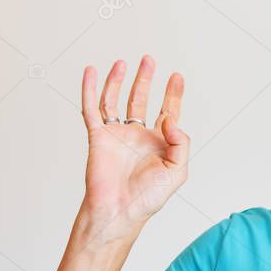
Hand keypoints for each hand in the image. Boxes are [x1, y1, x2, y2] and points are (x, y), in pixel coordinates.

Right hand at [79, 55, 188, 231]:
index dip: (173, 94)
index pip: (167, 111)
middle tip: (149, 60)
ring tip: (123, 63)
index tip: (177, 77)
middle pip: (141, 100)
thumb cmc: (148, 197)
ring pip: (116, 100)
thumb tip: (171, 120)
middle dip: (145, 80)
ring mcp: (116, 135)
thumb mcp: (177, 170)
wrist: (120, 210)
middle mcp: (137, 136)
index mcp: (158, 143)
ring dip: (119, 81)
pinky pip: (92, 109)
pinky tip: (91, 73)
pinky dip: (89, 89)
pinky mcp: (98, 137)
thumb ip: (181, 142)